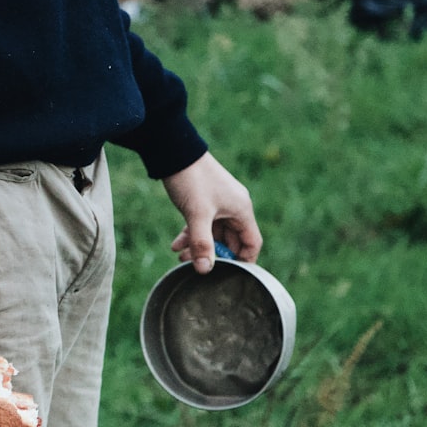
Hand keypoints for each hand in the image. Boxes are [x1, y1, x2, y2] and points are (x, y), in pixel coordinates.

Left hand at [162, 153, 261, 272]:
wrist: (174, 151)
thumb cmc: (191, 180)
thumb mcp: (197, 215)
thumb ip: (202, 243)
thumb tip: (205, 270)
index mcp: (241, 210)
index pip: (252, 243)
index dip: (242, 261)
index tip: (226, 274)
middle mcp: (234, 207)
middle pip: (231, 241)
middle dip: (213, 256)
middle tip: (193, 266)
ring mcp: (219, 204)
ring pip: (213, 234)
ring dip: (199, 246)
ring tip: (180, 257)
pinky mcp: (204, 201)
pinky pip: (202, 225)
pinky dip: (191, 235)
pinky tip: (175, 245)